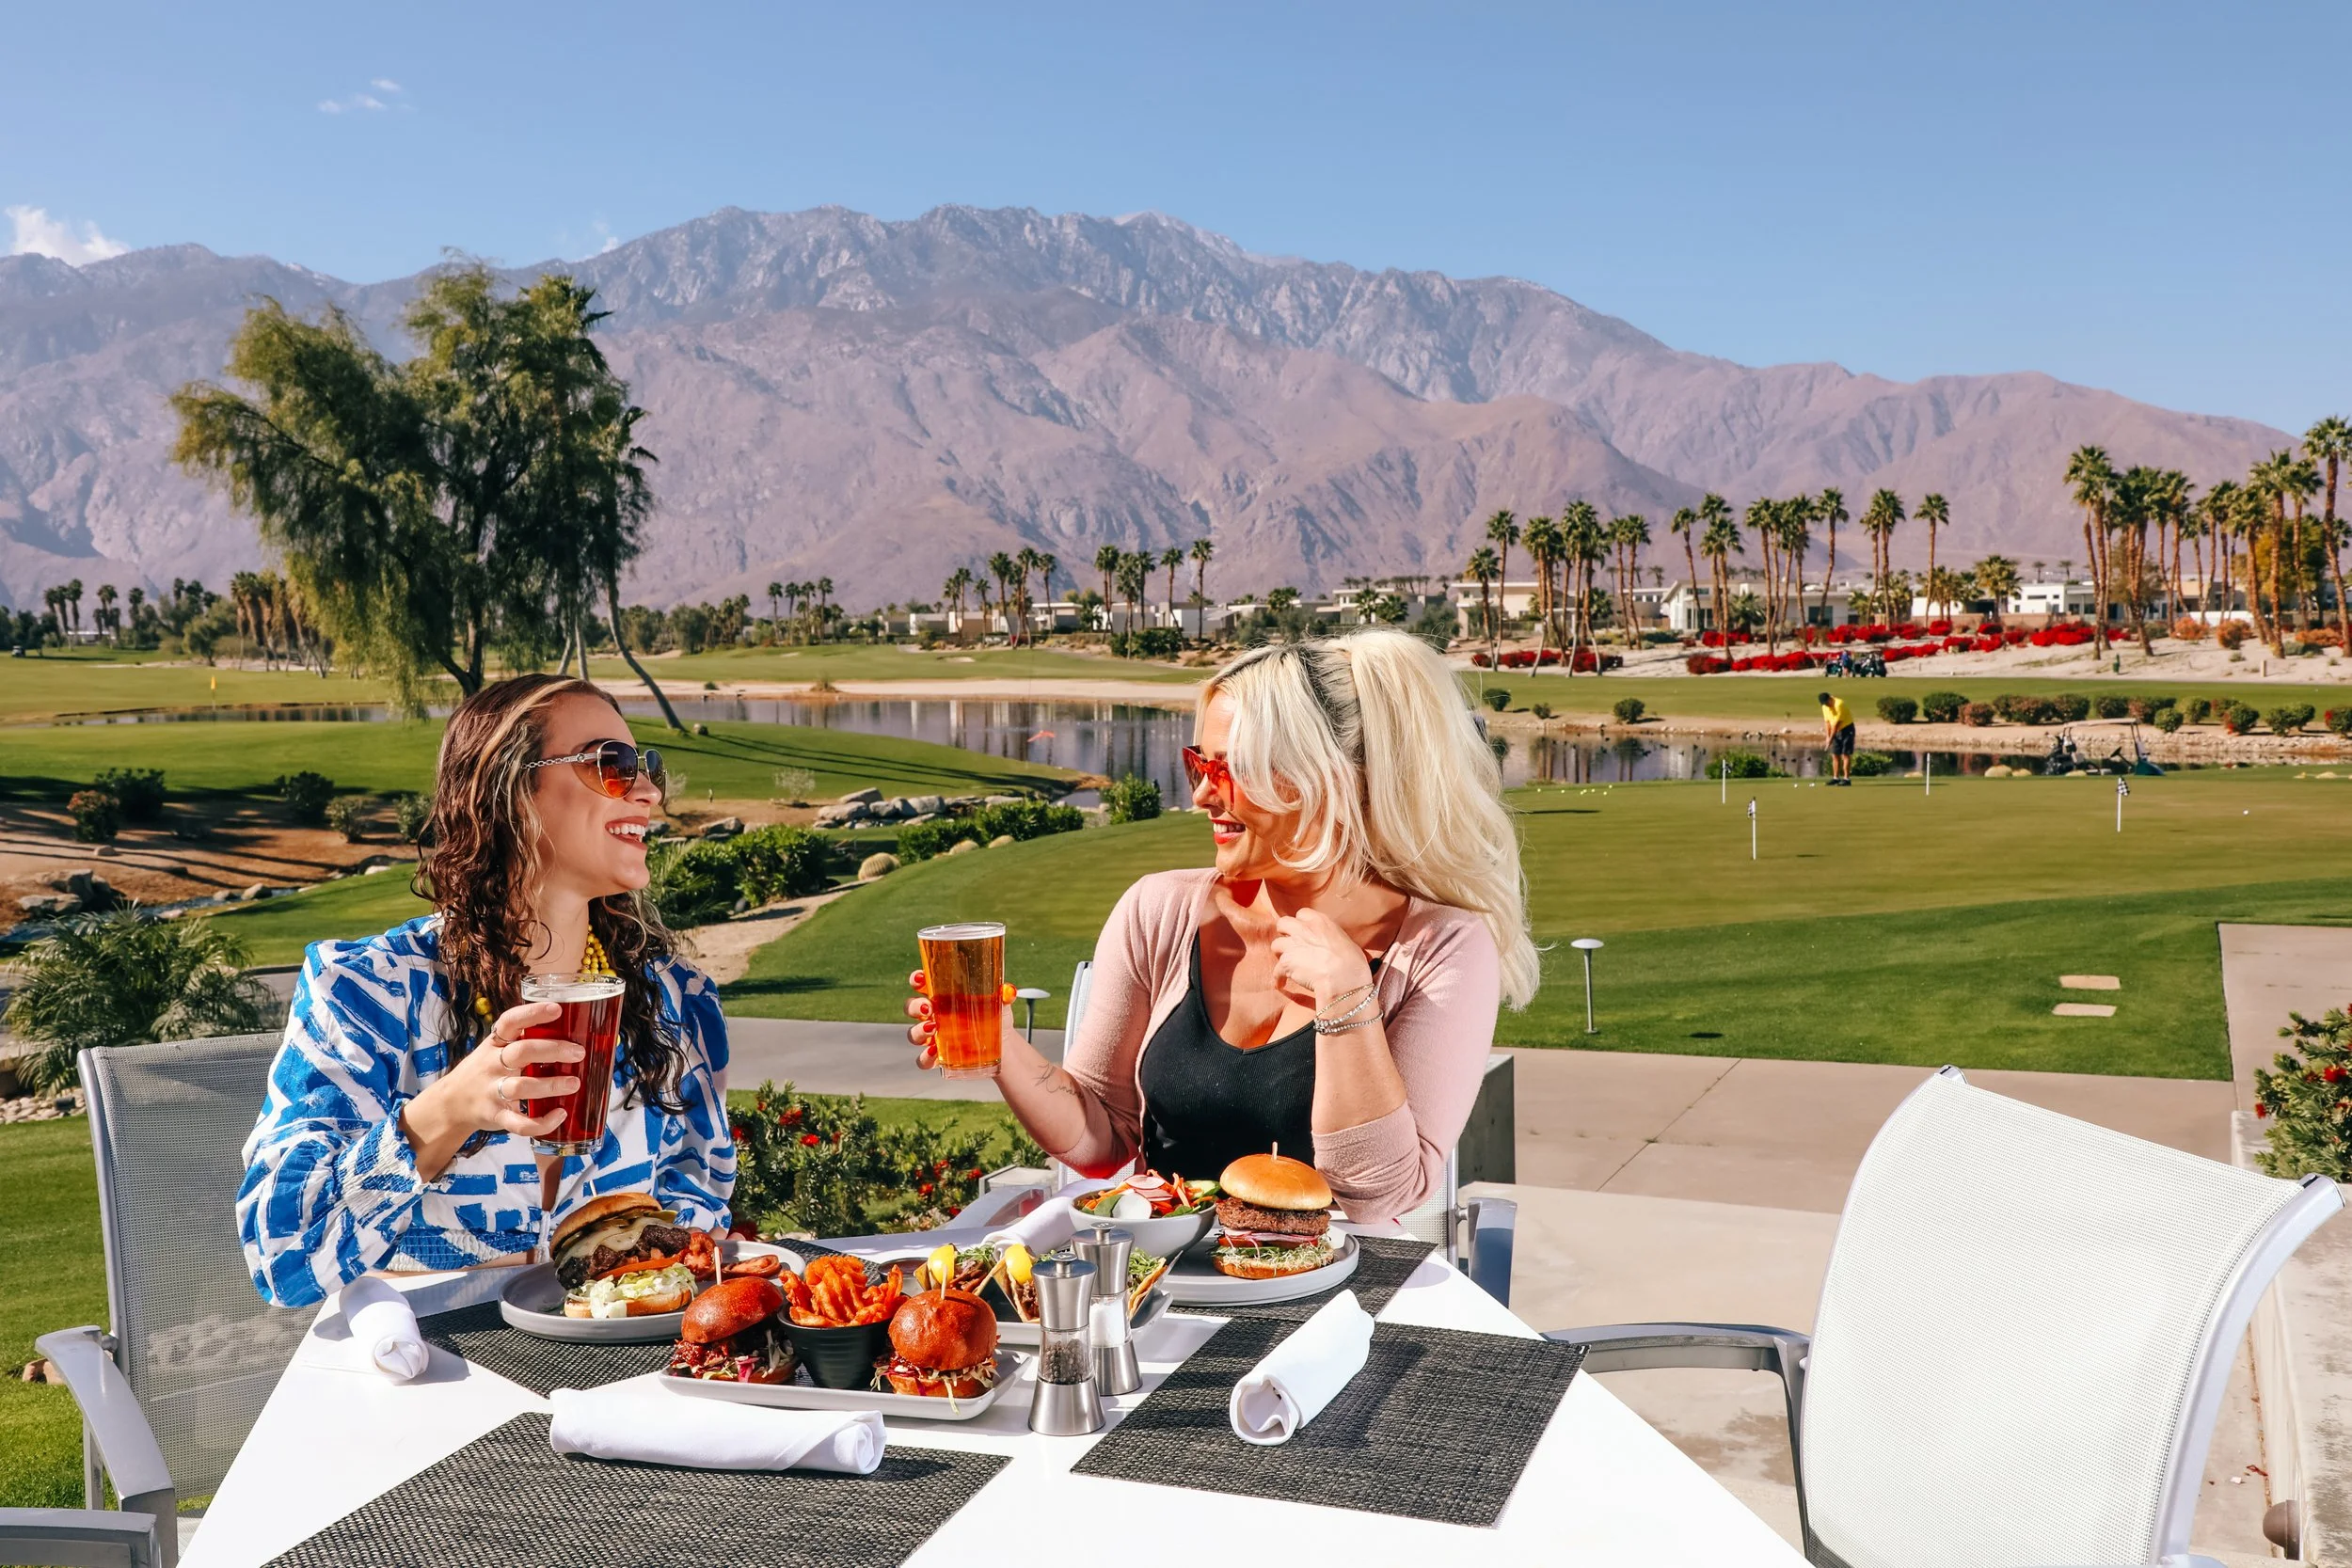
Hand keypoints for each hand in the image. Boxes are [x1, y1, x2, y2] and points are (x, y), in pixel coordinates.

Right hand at [405, 1000, 581, 1144]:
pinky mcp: (496, 1115)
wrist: (450, 1103)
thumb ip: (522, 1041)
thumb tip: (569, 1033)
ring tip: (574, 1083)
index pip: (510, 1022)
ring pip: (522, 1087)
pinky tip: (559, 1115)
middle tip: (578, 1052)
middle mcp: (492, 1065)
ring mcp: (493, 1091)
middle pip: (522, 1052)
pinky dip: (541, 1122)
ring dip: (551, 1085)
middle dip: (553, 1050)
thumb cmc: (483, 1072)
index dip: (532, 1013)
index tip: (556, 1008)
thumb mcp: (494, 1050)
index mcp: (495, 1044)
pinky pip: (519, 1122)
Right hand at [903, 969, 1017, 1071]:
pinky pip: (923, 1059)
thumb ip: (1003, 994)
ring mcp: (933, 1036)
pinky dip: (925, 1057)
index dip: (916, 980)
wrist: (1003, 1045)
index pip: (921, 983)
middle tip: (928, 1008)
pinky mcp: (938, 1056)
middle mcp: (934, 1014)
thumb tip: (1008, 991)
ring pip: (913, 1033)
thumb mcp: (1000, 1002)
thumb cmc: (995, 1016)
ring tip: (933, 1029)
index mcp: (944, 994)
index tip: (920, 979)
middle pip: (911, 1007)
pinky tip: (935, 1053)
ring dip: (918, 1031)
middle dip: (914, 1006)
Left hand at [1270, 908, 1375, 1010]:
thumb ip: (1334, 938)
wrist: (1344, 980)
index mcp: (1321, 922)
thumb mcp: (1347, 942)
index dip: (1302, 923)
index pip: (1303, 914)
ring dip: (1280, 954)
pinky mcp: (1286, 962)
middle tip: (1290, 944)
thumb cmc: (1353, 964)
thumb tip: (1334, 945)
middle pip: (1283, 923)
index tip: (1304, 932)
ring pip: (1276, 945)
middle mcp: (1304, 929)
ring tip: (1286, 963)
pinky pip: (1276, 970)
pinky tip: (1281, 984)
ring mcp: (1293, 945)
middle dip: (1284, 933)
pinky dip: (1278, 978)